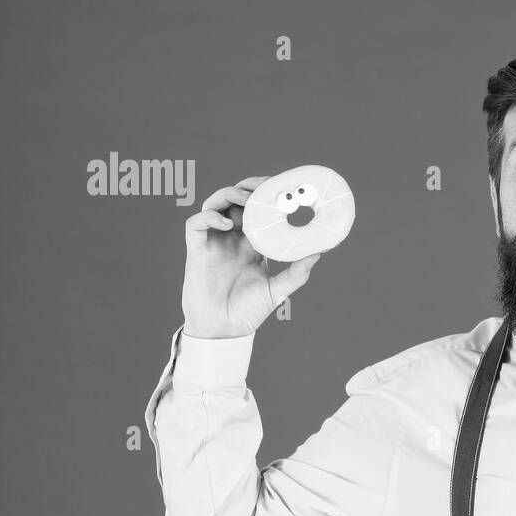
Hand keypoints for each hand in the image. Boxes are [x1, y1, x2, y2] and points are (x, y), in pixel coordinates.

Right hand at [181, 176, 323, 337]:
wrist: (224, 330)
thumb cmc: (248, 311)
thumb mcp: (277, 289)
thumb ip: (297, 272)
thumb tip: (319, 253)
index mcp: (251, 243)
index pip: (256, 210)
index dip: (265, 196)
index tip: (282, 187)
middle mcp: (231, 238)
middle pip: (236, 200)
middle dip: (248, 187)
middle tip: (266, 185)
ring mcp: (213, 242)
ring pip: (215, 204)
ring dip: (230, 195)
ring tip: (247, 200)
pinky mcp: (197, 250)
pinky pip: (196, 222)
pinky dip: (210, 216)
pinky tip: (227, 224)